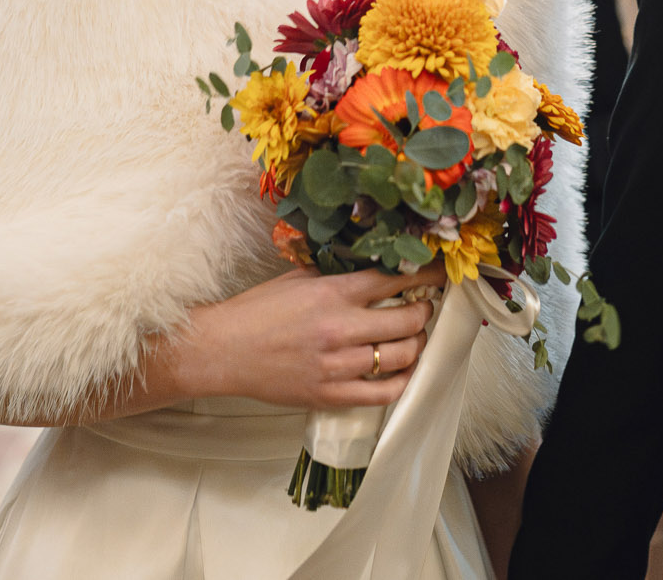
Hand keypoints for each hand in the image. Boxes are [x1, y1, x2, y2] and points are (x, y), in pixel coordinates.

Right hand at [159, 267, 436, 410]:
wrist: (223, 351)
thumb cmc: (258, 311)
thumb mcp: (298, 278)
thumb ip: (338, 273)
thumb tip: (376, 266)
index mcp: (333, 293)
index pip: (395, 279)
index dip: (427, 275)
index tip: (439, 273)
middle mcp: (340, 328)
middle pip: (409, 320)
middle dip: (425, 311)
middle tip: (425, 307)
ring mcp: (337, 365)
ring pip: (402, 356)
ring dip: (416, 344)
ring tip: (414, 337)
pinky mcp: (330, 395)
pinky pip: (383, 392)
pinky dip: (402, 380)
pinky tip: (402, 370)